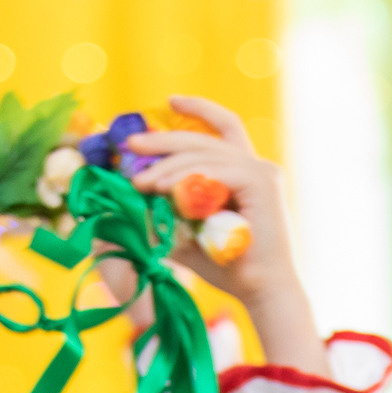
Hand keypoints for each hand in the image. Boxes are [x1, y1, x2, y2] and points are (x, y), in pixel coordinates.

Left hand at [123, 96, 323, 372]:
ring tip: (139, 182)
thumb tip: (129, 204)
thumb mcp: (188, 234)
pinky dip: (185, 178)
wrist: (261, 292)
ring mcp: (262, 172)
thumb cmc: (228, 268)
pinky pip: (215, 171)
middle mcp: (257, 167)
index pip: (225, 127)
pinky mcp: (261, 183)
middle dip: (165, 138)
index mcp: (246, 173)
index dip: (199, 109)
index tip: (170, 101)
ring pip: (205, 154)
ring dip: (167, 166)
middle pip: (206, 138)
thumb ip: (167, 215)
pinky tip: (162, 189)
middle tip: (131, 144)